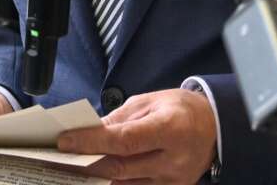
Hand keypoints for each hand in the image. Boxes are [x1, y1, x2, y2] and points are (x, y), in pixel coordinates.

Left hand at [57, 88, 216, 183]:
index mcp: (170, 128)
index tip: (65, 141)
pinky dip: (115, 183)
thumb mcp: (150, 101)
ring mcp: (174, 181)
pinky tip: (97, 176)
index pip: (123, 140)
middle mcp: (173, 159)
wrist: (215, 127)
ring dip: (97, 177)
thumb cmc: (181, 109)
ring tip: (73, 168)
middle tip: (60, 158)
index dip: (91, 142)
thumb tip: (89, 131)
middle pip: (120, 167)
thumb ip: (119, 118)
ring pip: (125, 184)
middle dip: (87, 163)